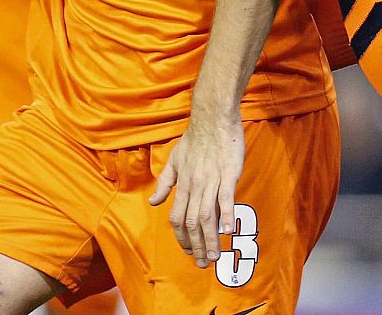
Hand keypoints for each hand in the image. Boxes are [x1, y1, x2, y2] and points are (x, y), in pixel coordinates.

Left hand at [148, 111, 245, 268]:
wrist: (213, 117)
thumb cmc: (194, 138)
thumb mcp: (174, 160)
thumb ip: (164, 183)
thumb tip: (154, 202)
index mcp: (183, 184)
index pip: (177, 217)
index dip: (181, 237)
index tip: (188, 251)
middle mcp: (194, 185)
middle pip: (192, 222)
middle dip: (196, 246)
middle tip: (202, 264)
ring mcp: (211, 180)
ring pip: (207, 215)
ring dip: (210, 239)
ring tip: (214, 257)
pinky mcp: (228, 174)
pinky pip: (226, 197)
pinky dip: (226, 215)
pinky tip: (228, 231)